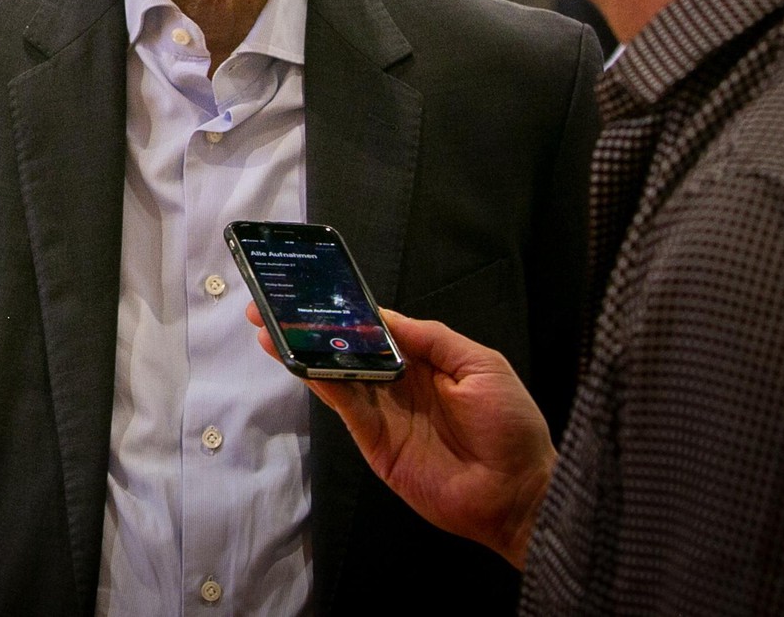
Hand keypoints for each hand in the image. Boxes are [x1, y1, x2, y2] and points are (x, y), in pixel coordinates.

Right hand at [246, 304, 556, 567]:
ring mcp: (382, 411)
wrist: (516, 494)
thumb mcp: (482, 367)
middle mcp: (397, 383)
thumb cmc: (510, 427)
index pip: (377, 330)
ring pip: (334, 373)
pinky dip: (316, 381)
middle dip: (311, 327)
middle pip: (346, 348)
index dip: (347, 310)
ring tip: (267, 328)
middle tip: (272, 306)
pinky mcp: (371, 438)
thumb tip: (386, 317)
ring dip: (301, 350)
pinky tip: (293, 361)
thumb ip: (434, 339)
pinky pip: (340, 403)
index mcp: (425, 362)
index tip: (315, 288)